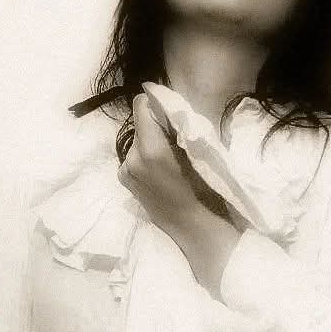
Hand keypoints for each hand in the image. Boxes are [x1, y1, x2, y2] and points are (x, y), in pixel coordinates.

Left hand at [118, 92, 240, 298]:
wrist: (194, 228)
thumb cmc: (205, 191)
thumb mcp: (197, 153)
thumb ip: (179, 127)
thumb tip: (168, 106)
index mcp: (150, 149)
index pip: (141, 106)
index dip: (155, 102)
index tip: (169, 109)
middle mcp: (132, 157)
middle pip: (139, 124)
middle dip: (155, 125)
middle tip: (174, 138)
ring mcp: (125, 170)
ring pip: (137, 141)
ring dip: (149, 142)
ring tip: (169, 159)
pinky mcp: (125, 180)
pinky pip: (133, 158)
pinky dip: (144, 158)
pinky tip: (160, 172)